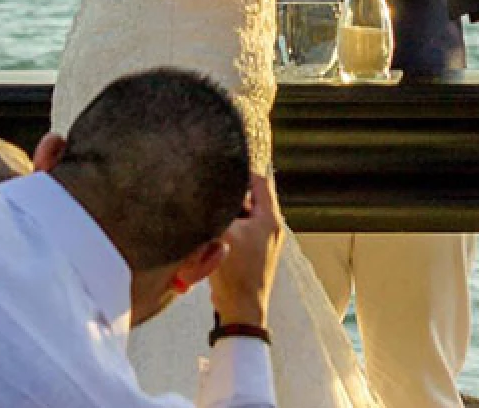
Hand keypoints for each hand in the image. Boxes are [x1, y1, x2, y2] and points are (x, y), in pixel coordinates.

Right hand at [208, 174, 283, 327]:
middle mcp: (270, 228)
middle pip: (251, 200)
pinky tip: (212, 236)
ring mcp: (263, 242)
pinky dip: (227, 230)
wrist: (241, 309)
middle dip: (231, 197)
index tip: (224, 169)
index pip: (260, 182)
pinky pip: (240, 233)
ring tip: (211, 217)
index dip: (242, 173)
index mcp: (270, 219)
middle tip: (212, 194)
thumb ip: (218, 210)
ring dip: (227, 215)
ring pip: (243, 218)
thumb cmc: (237, 273)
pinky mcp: (253, 255)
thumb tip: (208, 194)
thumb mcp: (224, 233)